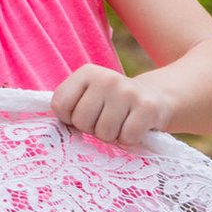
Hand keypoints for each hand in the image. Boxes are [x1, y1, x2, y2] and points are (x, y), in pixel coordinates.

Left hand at [51, 65, 174, 144]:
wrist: (157, 98)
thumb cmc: (112, 105)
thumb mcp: (88, 97)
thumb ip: (68, 107)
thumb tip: (53, 131)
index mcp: (87, 72)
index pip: (60, 105)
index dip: (70, 118)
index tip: (86, 114)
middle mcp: (107, 78)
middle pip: (81, 121)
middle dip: (92, 128)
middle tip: (106, 120)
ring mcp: (128, 92)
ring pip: (104, 133)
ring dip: (112, 136)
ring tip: (121, 123)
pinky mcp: (147, 107)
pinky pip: (127, 137)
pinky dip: (130, 140)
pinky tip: (135, 127)